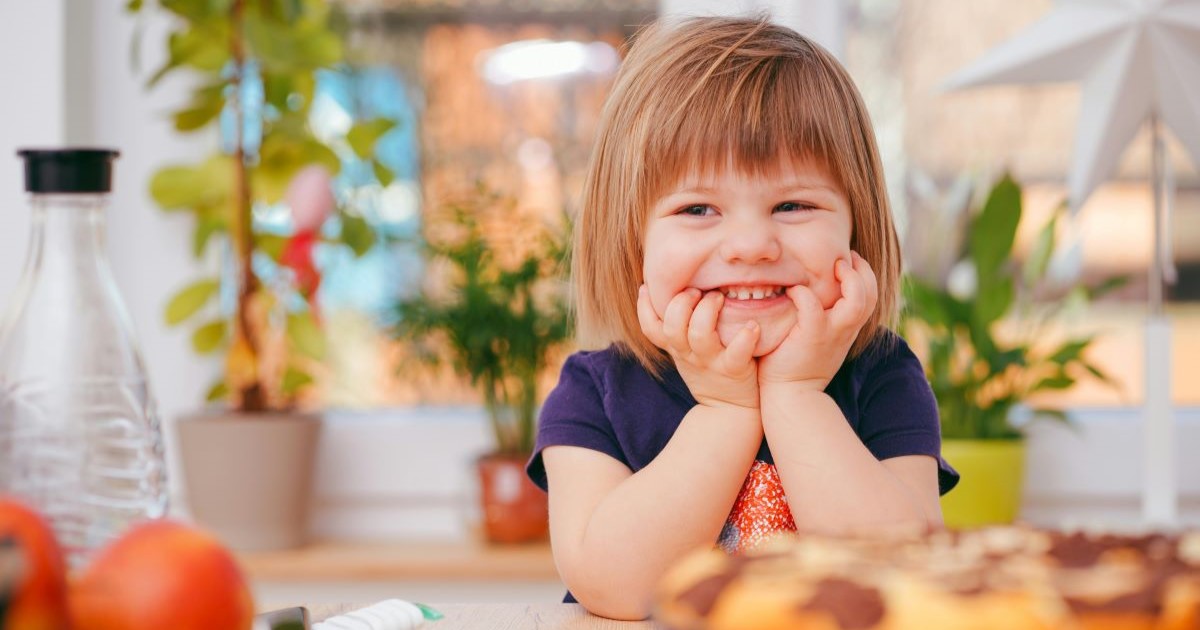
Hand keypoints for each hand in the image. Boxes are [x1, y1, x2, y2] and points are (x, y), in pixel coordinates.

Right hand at [637, 285, 760, 409]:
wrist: (729, 411)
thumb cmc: (709, 371)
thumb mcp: (685, 353)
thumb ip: (679, 328)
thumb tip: (672, 291)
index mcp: (676, 347)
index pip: (650, 328)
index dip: (644, 307)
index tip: (647, 286)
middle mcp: (689, 354)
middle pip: (672, 327)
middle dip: (681, 303)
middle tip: (696, 291)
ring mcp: (710, 362)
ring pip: (700, 335)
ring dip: (708, 311)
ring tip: (719, 297)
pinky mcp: (733, 370)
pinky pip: (737, 353)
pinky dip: (745, 337)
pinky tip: (752, 325)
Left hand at [758, 252, 878, 391]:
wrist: (791, 396)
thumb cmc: (797, 365)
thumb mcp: (819, 339)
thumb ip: (823, 318)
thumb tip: (812, 293)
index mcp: (848, 328)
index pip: (870, 295)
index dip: (864, 274)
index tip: (849, 261)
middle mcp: (845, 330)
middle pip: (871, 294)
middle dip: (862, 270)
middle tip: (845, 257)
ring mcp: (831, 333)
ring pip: (857, 301)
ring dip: (848, 279)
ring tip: (833, 266)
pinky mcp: (812, 337)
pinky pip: (813, 307)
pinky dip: (804, 294)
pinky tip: (793, 291)